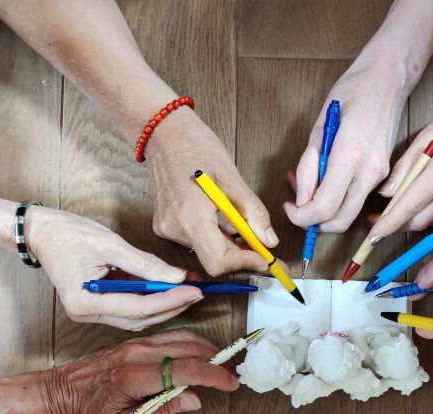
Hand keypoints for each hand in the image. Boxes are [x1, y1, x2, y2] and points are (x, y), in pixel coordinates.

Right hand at [26, 206, 202, 330]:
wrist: (42, 232)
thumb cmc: (69, 234)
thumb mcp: (111, 244)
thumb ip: (145, 264)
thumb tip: (177, 276)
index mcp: (85, 302)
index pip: (138, 308)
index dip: (170, 300)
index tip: (194, 290)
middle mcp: (86, 313)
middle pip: (140, 318)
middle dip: (172, 305)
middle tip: (198, 291)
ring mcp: (91, 312)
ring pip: (137, 317)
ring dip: (164, 304)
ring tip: (188, 288)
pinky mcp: (97, 306)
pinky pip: (129, 308)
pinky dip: (151, 299)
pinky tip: (169, 287)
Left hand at [40, 328, 238, 413]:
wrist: (60, 392)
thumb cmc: (87, 410)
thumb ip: (163, 409)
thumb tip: (194, 400)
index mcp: (135, 375)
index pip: (187, 369)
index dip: (214, 376)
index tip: (230, 384)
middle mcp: (137, 353)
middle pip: (190, 348)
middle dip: (216, 361)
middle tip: (231, 376)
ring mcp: (137, 344)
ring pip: (182, 337)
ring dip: (206, 349)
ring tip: (220, 366)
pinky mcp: (136, 341)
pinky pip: (170, 336)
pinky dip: (191, 344)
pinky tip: (198, 355)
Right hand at [146, 108, 277, 275]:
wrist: (163, 132)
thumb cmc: (194, 146)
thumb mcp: (232, 178)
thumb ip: (253, 213)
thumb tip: (268, 240)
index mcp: (189, 215)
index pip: (218, 260)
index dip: (244, 262)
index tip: (265, 258)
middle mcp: (173, 227)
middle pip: (214, 258)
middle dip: (243, 255)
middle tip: (266, 250)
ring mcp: (166, 227)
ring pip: (206, 250)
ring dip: (230, 244)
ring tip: (246, 227)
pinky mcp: (165, 225)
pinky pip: (196, 240)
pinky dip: (216, 236)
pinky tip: (226, 221)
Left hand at [283, 57, 408, 232]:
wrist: (388, 79)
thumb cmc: (354, 91)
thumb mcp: (319, 127)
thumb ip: (309, 167)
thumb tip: (301, 198)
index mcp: (351, 155)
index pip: (324, 207)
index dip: (301, 216)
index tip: (289, 207)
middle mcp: (370, 171)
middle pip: (339, 221)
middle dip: (313, 222)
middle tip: (296, 203)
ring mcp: (380, 175)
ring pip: (349, 214)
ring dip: (325, 210)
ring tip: (308, 184)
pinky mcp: (383, 174)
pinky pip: (357, 199)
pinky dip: (338, 198)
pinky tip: (326, 178)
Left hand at [367, 69, 432, 239]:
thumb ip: (409, 161)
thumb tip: (387, 192)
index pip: (413, 201)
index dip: (390, 221)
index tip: (374, 233)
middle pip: (424, 218)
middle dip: (399, 224)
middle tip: (379, 220)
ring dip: (415, 222)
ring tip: (396, 214)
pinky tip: (424, 213)